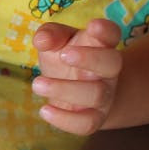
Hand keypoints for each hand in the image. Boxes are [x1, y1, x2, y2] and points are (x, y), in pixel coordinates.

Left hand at [31, 18, 122, 134]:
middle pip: (111, 63)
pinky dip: (65, 120)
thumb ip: (50, 35)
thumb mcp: (56, 40)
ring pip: (96, 94)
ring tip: (37, 84)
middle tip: (63, 55)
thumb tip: (41, 40)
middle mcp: (107, 70)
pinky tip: (44, 110)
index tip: (93, 26)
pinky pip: (87, 123)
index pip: (111, 34)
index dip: (106, 30)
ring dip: (65, 89)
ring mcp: (104, 95)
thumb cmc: (65, 57)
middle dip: (90, 58)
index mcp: (101, 45)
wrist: (77, 91)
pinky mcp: (94, 117)